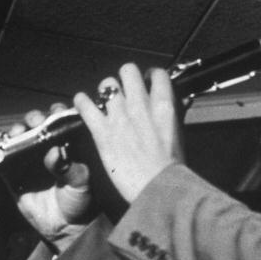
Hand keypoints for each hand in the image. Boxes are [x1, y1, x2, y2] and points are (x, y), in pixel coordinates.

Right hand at [3, 105, 94, 241]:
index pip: (59, 123)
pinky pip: (3, 163)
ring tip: (16, 135)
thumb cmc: (79, 202)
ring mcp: (28, 162)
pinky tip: (1, 152)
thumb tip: (55, 152)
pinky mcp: (13, 177)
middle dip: (33, 120)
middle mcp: (45, 150)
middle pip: (35, 126)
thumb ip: (69, 168)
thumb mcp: (80, 183)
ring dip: (15, 133)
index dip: (55, 114)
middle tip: (34, 122)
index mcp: (65, 146)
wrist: (66, 229)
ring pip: (18, 140)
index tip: (54, 114)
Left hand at [74, 64, 182, 202]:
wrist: (158, 187)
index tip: (146, 82)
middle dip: (124, 79)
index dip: (149, 76)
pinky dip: (82, 102)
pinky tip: (81, 103)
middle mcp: (141, 105)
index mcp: (164, 106)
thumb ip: (175, 116)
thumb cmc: (171, 168)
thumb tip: (178, 104)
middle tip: (123, 90)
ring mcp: (120, 117)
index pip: (157, 74)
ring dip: (105, 92)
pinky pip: (86, 106)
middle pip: (128, 71)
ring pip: (107, 85)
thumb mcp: (179, 136)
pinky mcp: (102, 132)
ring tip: (103, 100)